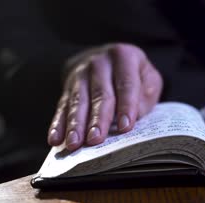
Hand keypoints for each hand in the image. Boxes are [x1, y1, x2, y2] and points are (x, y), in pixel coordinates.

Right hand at [47, 43, 162, 150]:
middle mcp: (99, 63)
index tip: (126, 127)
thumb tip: (134, 115)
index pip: (126, 84)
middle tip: (95, 139)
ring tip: (75, 144)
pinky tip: (56, 139)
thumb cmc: (133, 74)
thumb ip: (146, 95)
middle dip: (97, 119)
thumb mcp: (148, 78)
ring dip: (75, 124)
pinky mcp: (68, 87)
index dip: (126, 105)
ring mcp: (81, 74)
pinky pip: (62, 106)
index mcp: (124, 56)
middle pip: (100, 94)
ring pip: (78, 101)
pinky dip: (58, 124)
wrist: (105, 58)